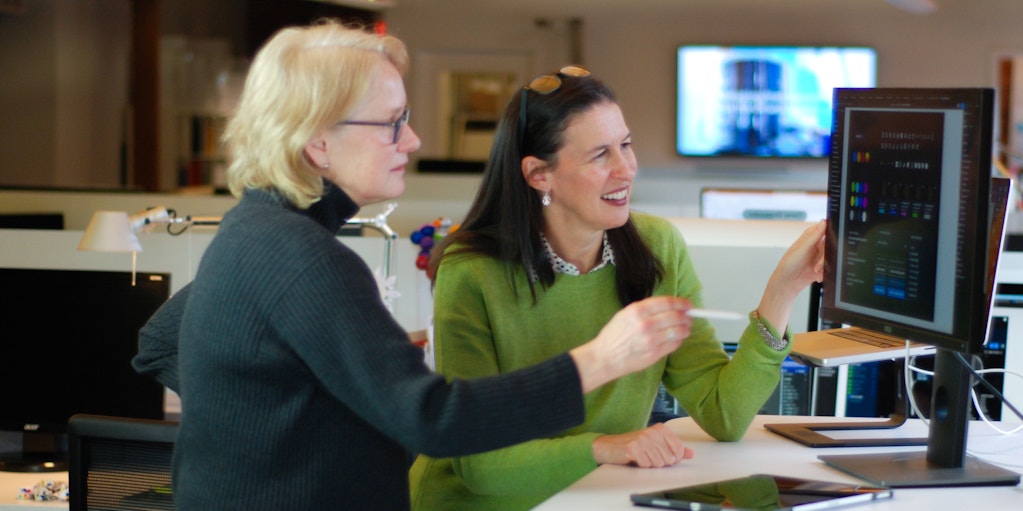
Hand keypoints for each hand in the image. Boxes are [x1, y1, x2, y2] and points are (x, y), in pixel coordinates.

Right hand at [569, 296, 690, 392]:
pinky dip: (679, 340)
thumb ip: (647, 309)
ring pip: (678, 331)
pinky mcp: (655, 354)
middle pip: (676, 317)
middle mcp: (645, 324)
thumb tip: (670, 306)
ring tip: (685, 328)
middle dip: (686, 317)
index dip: (681, 303)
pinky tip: (676, 338)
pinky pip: (674, 345)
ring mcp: (651, 340)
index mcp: (637, 310)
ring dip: (685, 329)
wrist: (606, 356)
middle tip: (689, 318)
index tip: (688, 305)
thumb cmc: (615, 334)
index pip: (667, 303)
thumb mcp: (626, 314)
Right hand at [592, 423, 694, 467]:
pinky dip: (640, 465)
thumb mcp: (656, 445)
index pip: (679, 450)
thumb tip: (690, 454)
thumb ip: (674, 449)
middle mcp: (652, 431)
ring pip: (658, 464)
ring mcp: (642, 439)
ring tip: (641, 457)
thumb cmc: (633, 446)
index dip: (672, 459)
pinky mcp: (633, 448)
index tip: (662, 456)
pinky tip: (634, 458)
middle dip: (659, 462)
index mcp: (661, 429)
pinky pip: (646, 465)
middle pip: (669, 459)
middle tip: (647, 456)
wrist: (608, 446)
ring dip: (649, 464)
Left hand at [756, 220, 826, 330]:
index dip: (831, 233)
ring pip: (831, 257)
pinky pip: (830, 267)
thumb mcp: (802, 248)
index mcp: (810, 236)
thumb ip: (814, 236)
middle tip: (818, 264)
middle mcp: (816, 244)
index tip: (831, 242)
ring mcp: (819, 255)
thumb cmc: (789, 264)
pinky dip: (825, 272)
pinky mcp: (822, 266)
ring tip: (816, 270)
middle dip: (826, 255)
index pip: (825, 229)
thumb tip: (823, 222)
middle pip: (831, 245)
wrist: (787, 283)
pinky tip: (818, 276)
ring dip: (825, 265)